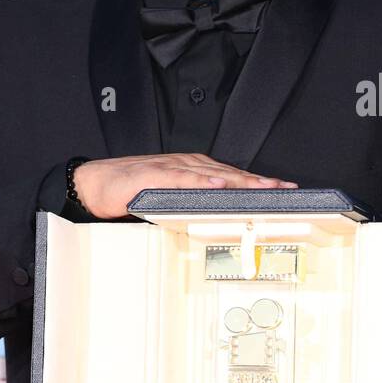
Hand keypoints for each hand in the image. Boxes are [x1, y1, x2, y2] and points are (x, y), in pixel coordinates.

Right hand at [74, 153, 297, 218]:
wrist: (96, 184)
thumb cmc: (133, 190)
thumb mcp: (173, 199)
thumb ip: (196, 203)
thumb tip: (224, 218)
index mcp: (195, 169)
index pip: (234, 176)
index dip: (260, 183)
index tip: (285, 190)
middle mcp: (188, 164)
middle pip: (230, 173)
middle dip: (259, 182)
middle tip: (284, 189)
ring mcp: (172, 167)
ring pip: (212, 173)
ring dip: (239, 180)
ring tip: (262, 188)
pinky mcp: (153, 175)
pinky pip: (182, 177)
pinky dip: (201, 180)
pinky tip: (218, 184)